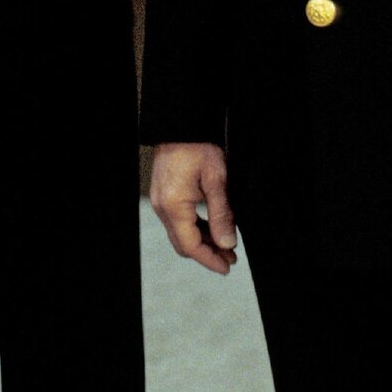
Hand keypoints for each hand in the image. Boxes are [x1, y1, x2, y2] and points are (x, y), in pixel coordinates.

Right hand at [150, 142, 237, 275]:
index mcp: (173, 205)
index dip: (210, 259)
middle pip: (183, 244)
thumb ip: (221, 214)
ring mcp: (160, 201)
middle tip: (231, 258)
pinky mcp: (163, 195)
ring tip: (226, 245)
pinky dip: (194, 228)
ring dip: (202, 241)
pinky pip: (178, 220)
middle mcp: (162, 207)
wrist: (181, 124)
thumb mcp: (216, 179)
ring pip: (180, 233)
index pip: (191, 246)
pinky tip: (212, 228)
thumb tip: (227, 243)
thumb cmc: (197, 146)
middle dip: (207, 253)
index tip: (228, 267)